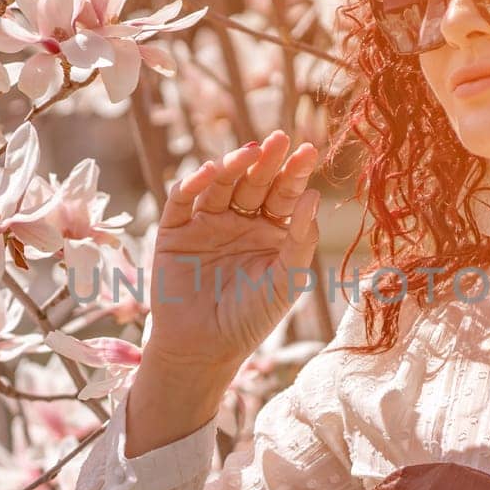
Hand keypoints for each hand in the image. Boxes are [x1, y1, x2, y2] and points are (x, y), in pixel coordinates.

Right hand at [141, 129, 322, 376]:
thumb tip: (314, 197)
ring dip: (232, 166)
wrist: (204, 350)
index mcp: (270, 231)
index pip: (285, 194)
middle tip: (278, 139)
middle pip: (253, 183)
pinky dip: (192, 184)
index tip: (309, 150)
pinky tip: (209, 173)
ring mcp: (206, 223)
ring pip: (220, 185)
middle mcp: (239, 221)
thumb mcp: (285, 281)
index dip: (295, 173)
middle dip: (266, 161)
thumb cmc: (251, 318)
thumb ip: (300, 241)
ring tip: (249, 152)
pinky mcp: (174, 231)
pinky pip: (182, 201)